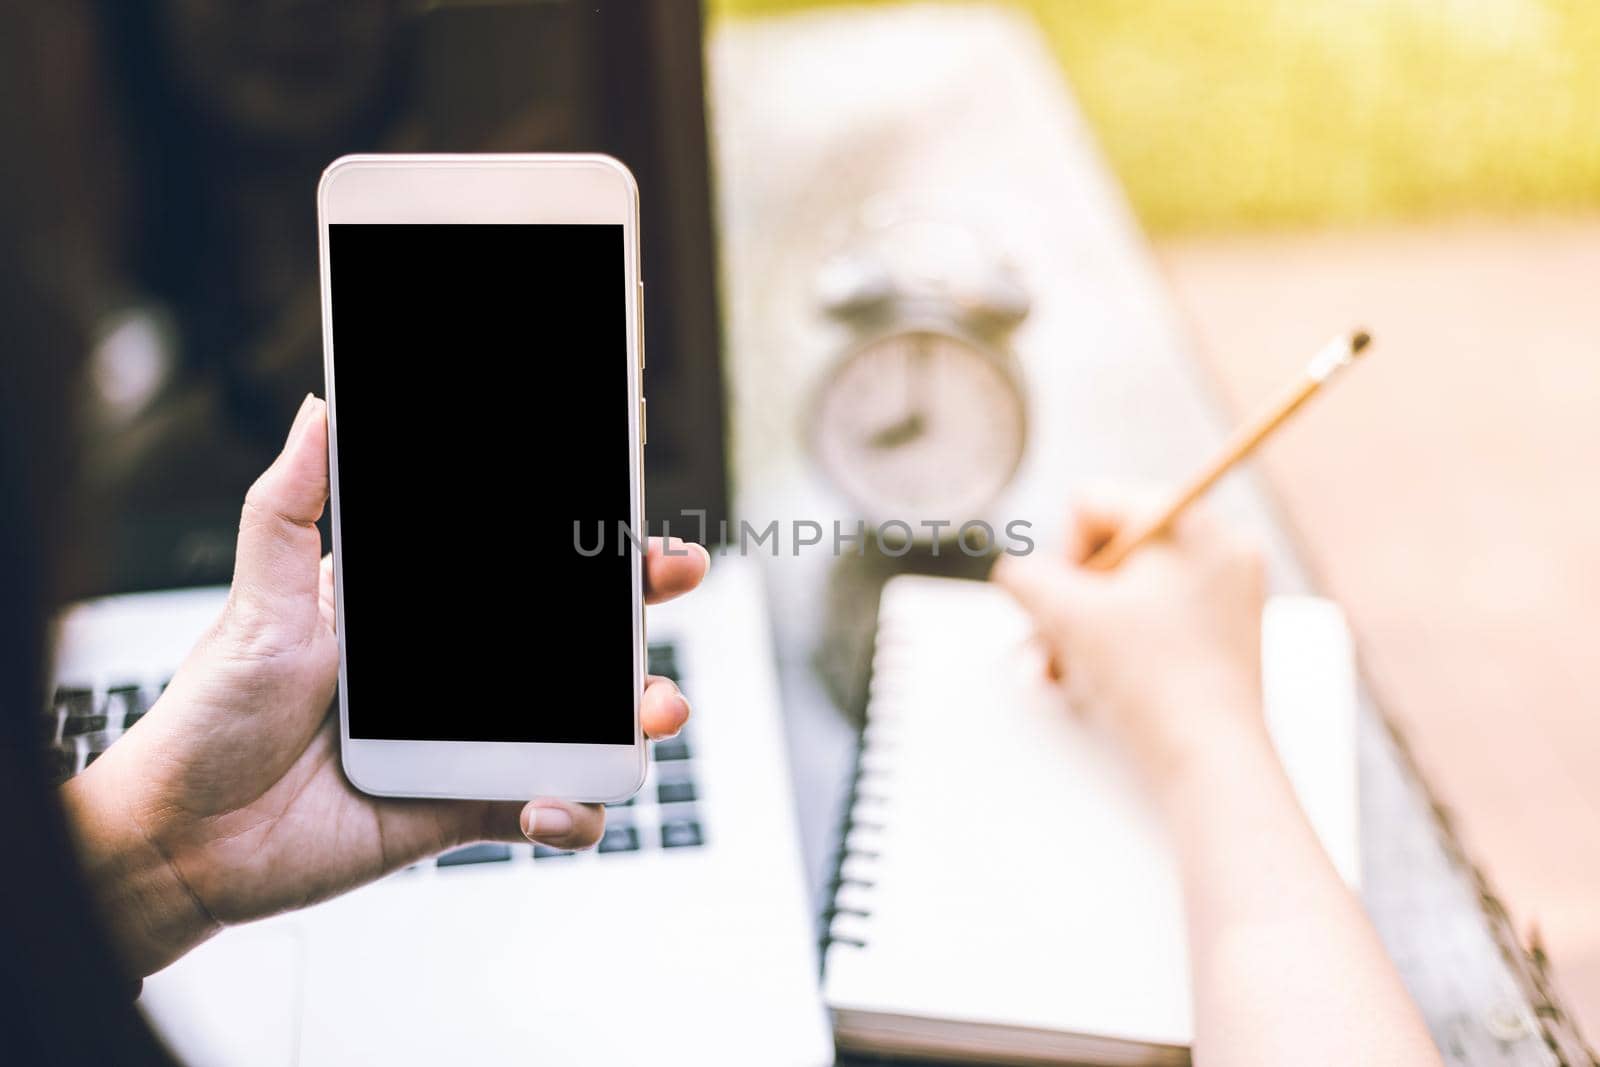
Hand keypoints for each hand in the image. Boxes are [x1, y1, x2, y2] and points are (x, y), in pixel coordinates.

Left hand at [63, 395, 707, 975]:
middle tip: (674, 582)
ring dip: (635, 717)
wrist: (185, 837)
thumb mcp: (258, 600)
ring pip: (584, 725)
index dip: (586, 547)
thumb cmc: (213, 715)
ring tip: (651, 714)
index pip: (521, 572)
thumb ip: (289, 507)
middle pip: (576, 641)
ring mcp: (474, 741)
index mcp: (425, 616)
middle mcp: (461, 675)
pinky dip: (575, 810)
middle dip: (639, 614)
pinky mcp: (471, 809)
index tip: (629, 517)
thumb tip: (320, 411)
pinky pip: (551, 809)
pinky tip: (555, 800)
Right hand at [992, 487, 1265, 789]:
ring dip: (1080, 630)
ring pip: (1125, 591)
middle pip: (1109, 550)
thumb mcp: (1066, 615)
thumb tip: (1017, 573)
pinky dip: (1114, 646)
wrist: (1210, 761)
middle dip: (1068, 602)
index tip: (1070, 606)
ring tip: (1059, 676)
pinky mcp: (1222, 637)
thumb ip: (1026, 577)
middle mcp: (1218, 548)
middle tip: (1052, 647)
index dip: (1063, 556)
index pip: (1093, 504)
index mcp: (1191, 523)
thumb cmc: (1148, 679)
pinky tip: (1091, 684)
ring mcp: (1226, 594)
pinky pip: (1150, 620)